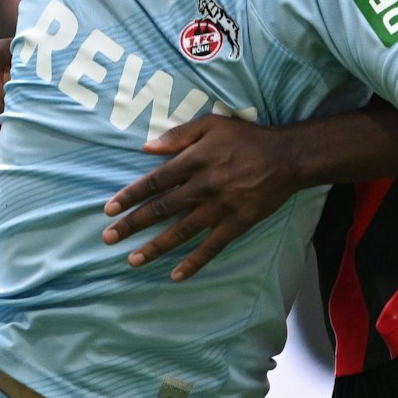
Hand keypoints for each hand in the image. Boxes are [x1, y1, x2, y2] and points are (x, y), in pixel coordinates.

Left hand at [102, 115, 302, 281]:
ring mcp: (220, 208)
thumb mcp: (213, 123)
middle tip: (109, 238)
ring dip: (155, 247)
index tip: (110, 209)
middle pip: (161, 208)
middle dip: (133, 224)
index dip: (131, 195)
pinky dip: (194, 262)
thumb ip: (179, 135)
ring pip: (181, 231)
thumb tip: (147, 147)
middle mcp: (203, 186)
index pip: (155, 181)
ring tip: (133, 260)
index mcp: (195, 161)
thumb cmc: (248, 138)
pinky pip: (212, 247)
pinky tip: (176, 274)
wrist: (288, 157)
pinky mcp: (237, 223)